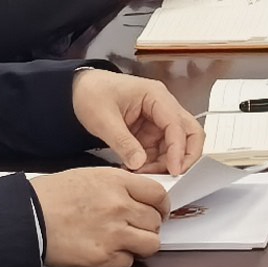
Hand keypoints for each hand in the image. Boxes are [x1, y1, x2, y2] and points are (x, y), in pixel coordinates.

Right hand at [34, 163, 170, 266]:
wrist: (26, 217)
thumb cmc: (51, 196)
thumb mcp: (90, 177)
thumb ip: (118, 186)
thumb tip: (139, 199)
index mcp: (116, 183)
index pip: (158, 194)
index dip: (162, 206)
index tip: (158, 211)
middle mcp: (119, 206)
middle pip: (156, 221)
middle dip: (149, 226)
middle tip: (136, 228)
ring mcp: (113, 233)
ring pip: (151, 244)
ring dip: (141, 245)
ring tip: (125, 242)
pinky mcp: (103, 257)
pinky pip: (128, 262)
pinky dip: (120, 260)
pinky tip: (106, 251)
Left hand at [73, 65, 201, 173]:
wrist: (78, 90)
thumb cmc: (92, 93)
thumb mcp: (103, 119)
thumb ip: (123, 142)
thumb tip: (139, 163)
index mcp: (156, 96)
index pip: (177, 125)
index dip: (179, 149)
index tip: (175, 170)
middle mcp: (163, 107)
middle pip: (189, 132)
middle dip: (185, 155)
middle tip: (174, 175)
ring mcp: (158, 120)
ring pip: (176, 145)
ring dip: (166, 163)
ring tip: (144, 173)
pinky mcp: (150, 132)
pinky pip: (160, 151)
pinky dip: (154, 163)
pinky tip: (138, 169)